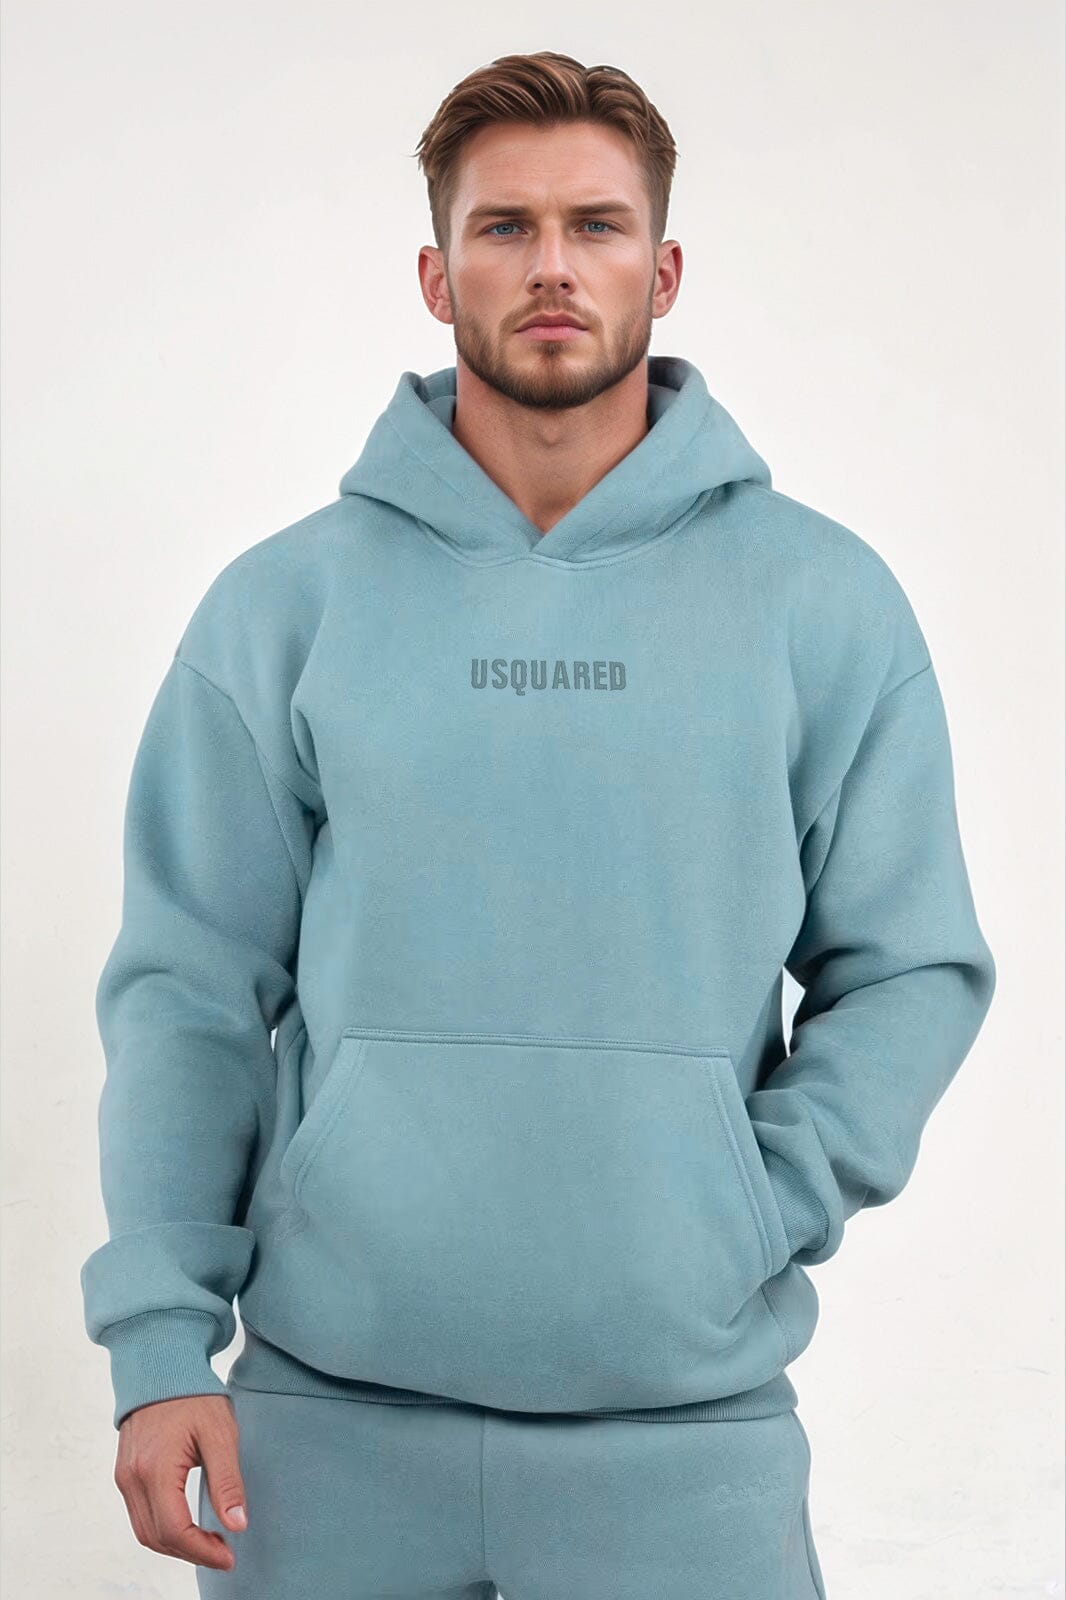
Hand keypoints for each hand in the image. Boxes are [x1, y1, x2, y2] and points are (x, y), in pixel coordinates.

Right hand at [113, 1393, 247, 1569]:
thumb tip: (238, 1524)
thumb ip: (227, 1481)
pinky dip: (162, 1529)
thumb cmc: (193, 1394)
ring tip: (209, 1541)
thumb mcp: (220, 1434)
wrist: (162, 1364)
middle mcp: (132, 1477)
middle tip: (224, 1550)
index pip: (175, 1530)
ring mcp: (124, 1476)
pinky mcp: (124, 1472)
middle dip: (191, 1552)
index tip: (229, 1555)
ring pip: (144, 1531)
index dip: (202, 1551)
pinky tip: (188, 1524)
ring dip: (175, 1544)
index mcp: (155, 1469)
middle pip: (157, 1537)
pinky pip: (139, 1515)